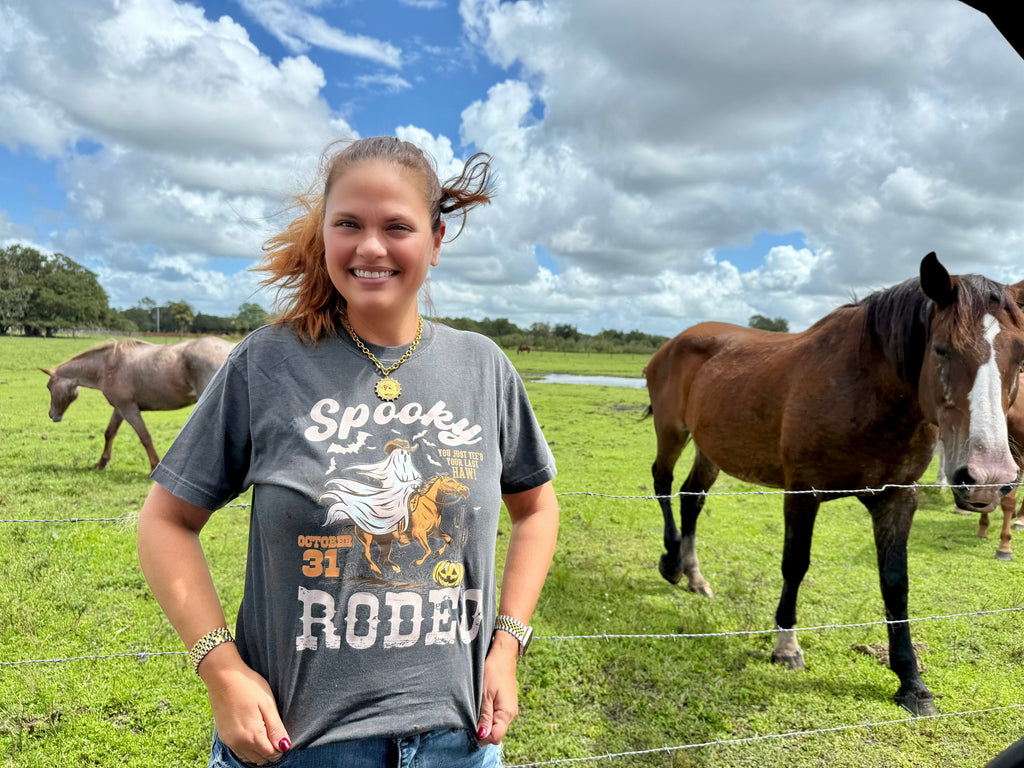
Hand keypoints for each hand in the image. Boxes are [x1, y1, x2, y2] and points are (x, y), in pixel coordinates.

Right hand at [200, 644, 291, 763]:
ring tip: (264, 731)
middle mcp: (239, 743)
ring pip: (249, 757)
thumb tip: (285, 746)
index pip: (272, 755)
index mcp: (252, 736)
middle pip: (260, 759)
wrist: (223, 676)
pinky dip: (248, 748)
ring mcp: (229, 741)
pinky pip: (239, 751)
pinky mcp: (223, 736)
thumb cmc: (249, 686)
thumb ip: (276, 728)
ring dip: (259, 750)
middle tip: (274, 732)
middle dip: (271, 750)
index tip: (282, 734)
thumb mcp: (267, 704)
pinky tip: (252, 732)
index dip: (281, 747)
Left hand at [475, 631, 518, 744]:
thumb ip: (485, 716)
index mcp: (506, 713)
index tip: (471, 727)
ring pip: (496, 726)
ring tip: (477, 708)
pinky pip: (497, 717)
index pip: (495, 737)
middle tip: (472, 716)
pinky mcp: (506, 705)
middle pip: (496, 733)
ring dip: (485, 723)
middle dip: (483, 730)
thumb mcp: (484, 695)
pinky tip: (482, 706)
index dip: (482, 736)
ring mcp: (509, 710)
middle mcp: (511, 714)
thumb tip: (483, 736)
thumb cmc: (492, 672)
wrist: (502, 656)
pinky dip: (489, 716)